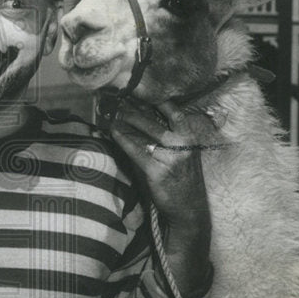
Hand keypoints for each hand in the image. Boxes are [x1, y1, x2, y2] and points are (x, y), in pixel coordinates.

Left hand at [105, 98, 212, 296]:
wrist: (188, 210)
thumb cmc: (180, 180)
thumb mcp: (180, 153)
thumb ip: (164, 136)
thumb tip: (138, 117)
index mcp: (189, 135)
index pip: (171, 108)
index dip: (151, 97)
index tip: (134, 87)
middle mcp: (182, 142)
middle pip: (152, 117)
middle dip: (130, 106)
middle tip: (113, 97)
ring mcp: (171, 155)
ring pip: (142, 131)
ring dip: (123, 119)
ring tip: (109, 111)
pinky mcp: (158, 169)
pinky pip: (136, 149)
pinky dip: (123, 139)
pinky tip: (112, 131)